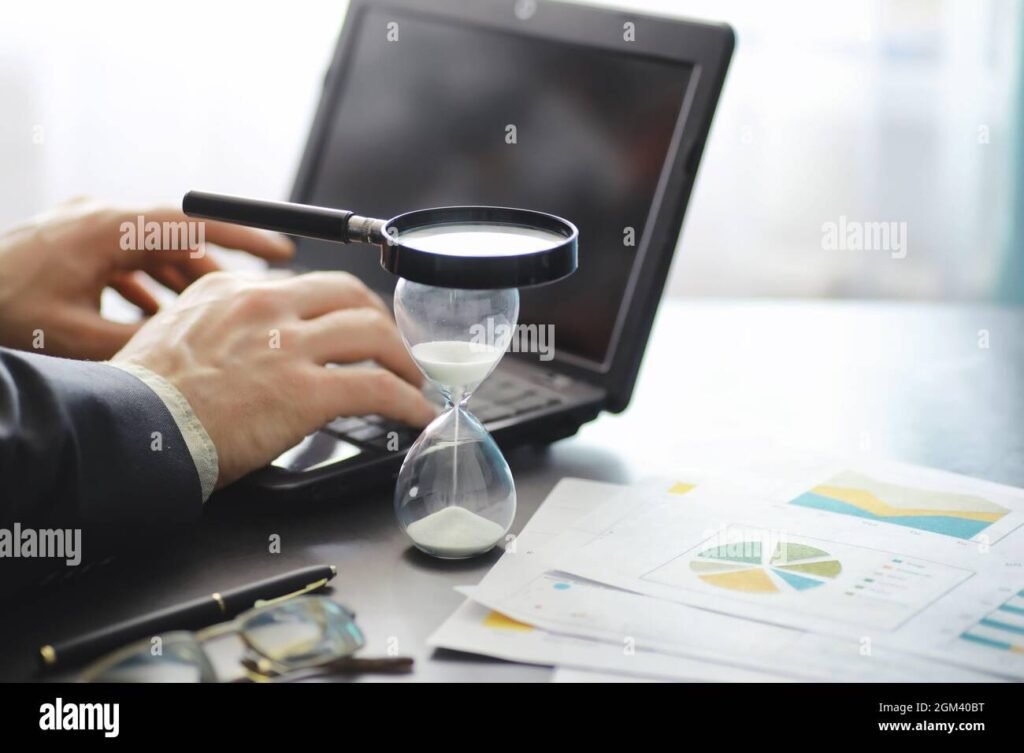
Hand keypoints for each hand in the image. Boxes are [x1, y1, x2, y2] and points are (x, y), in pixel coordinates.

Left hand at [0, 197, 293, 359]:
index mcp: (106, 230)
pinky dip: (146, 284)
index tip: (280, 252)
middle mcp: (96, 219)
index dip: (242, 238)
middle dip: (213, 271)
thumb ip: (147, 342)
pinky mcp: (67, 246)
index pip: (192, 223)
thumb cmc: (0, 317)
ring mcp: (80, 230)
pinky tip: (154, 318)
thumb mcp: (81, 340)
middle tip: (248, 302)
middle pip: (176, 238)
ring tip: (205, 318)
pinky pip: (123, 259)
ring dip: (178, 282)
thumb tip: (198, 352)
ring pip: (150, 251)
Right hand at [113, 271, 436, 486]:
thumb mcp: (177, 332)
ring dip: (403, 360)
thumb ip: (222, 324)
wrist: (132, 430)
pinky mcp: (305, 391)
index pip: (308, 285)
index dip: (342, 308)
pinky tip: (416, 414)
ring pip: (373, 333)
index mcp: (235, 290)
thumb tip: (252, 341)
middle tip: (394, 348)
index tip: (353, 327)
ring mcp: (289, 345)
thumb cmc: (146, 397)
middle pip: (351, 295)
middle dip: (382, 322)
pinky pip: (377, 388)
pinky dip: (407, 401)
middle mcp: (267, 306)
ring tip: (413, 381)